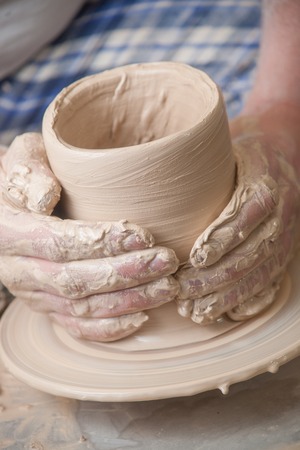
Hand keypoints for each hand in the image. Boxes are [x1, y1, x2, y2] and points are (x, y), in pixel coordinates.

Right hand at [0, 133, 178, 340]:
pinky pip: (76, 326)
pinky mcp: (47, 307)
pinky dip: (110, 328)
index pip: (58, 243)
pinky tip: (143, 318)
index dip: (102, 243)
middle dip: (126, 274)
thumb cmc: (26, 176)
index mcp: (9, 232)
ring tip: (167, 287)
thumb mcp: (23, 158)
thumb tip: (43, 197)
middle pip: (75, 281)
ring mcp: (34, 294)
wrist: (10, 209)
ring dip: (128, 301)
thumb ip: (29, 172)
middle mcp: (18, 270)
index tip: (144, 236)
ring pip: (82, 307)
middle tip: (167, 262)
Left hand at [175, 105, 299, 323]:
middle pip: (253, 250)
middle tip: (183, 290)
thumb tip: (150, 174)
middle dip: (217, 276)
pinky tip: (223, 313)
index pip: (249, 212)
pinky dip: (247, 301)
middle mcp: (281, 215)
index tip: (197, 256)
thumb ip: (200, 167)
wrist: (281, 160)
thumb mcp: (227, 151)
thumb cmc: (241, 159)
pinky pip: (270, 284)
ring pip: (261, 273)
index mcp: (265, 184)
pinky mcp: (283, 257)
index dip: (224, 236)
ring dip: (227, 295)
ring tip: (195, 310)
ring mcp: (285, 239)